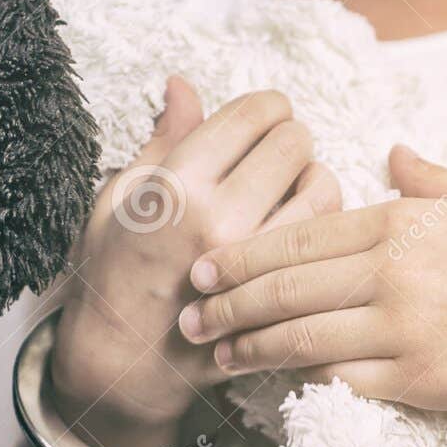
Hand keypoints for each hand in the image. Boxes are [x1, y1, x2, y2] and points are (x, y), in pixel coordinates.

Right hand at [49, 78, 339, 446]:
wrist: (125, 362)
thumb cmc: (116, 272)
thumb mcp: (122, 197)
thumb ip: (164, 140)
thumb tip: (184, 84)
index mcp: (176, 185)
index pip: (252, 114)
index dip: (268, 107)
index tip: (266, 119)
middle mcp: (219, 218)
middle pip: (295, 142)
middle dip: (292, 139)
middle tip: (281, 153)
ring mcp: (256, 261)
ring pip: (325, 187)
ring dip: (315, 178)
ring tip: (295, 188)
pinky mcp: (280, 293)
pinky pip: (329, 239)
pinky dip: (326, 223)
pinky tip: (304, 226)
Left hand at [178, 145, 446, 418]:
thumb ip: (431, 179)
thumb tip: (394, 153)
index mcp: (403, 222)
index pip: (301, 236)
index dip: (245, 255)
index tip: (211, 266)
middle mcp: (391, 272)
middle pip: (284, 288)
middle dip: (228, 303)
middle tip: (190, 315)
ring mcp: (400, 329)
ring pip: (299, 337)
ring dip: (248, 346)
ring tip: (216, 354)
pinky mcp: (416, 380)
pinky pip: (342, 378)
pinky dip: (304, 378)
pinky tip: (280, 380)